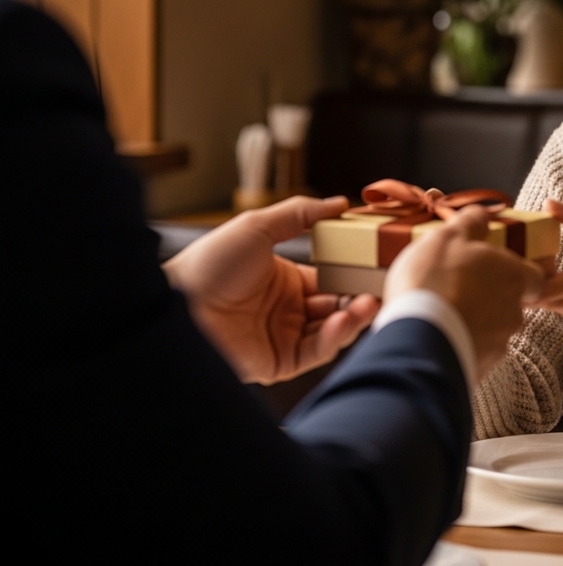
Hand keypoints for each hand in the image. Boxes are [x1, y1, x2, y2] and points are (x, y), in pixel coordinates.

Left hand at [164, 197, 379, 383]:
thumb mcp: (257, 226)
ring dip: (354, 317)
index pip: (333, 279)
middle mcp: (289, 311)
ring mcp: (285, 337)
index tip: (377, 267)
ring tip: (368, 303)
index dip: (355, 275)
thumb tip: (339, 203)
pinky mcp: (279, 362)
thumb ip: (300, 213)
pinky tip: (342, 320)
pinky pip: (316, 351)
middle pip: (339, 306)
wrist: (176, 303)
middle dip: (362, 298)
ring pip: (334, 331)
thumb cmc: (208, 263)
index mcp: (287, 281)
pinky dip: (334, 337)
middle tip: (383, 289)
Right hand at [384, 206, 544, 379]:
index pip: (535, 276)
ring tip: (442, 313)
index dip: (518, 272)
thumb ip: (471, 222)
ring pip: (492, 329)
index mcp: (514, 277)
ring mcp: (498, 344)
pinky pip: (474, 352)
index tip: (498, 269)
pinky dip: (460, 343)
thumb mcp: (449, 236)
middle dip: (489, 296)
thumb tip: (482, 213)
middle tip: (459, 287)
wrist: (418, 341)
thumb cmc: (436, 281)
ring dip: (473, 321)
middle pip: (511, 302)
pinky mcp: (480, 368)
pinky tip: (436, 335)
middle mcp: (514, 312)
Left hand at [527, 199, 562, 349]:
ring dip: (544, 291)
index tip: (521, 257)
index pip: (557, 286)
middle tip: (521, 258)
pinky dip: (561, 298)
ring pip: (559, 308)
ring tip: (540, 265)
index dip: (531, 278)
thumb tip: (548, 205)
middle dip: (530, 282)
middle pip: (551, 300)